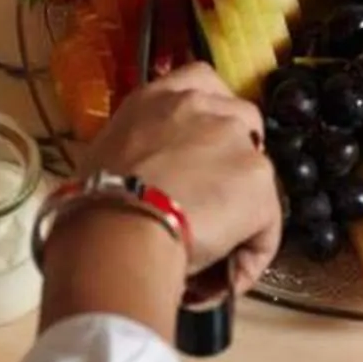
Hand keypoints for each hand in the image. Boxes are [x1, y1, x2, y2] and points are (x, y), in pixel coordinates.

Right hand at [82, 63, 281, 297]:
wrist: (117, 226)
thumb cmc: (95, 202)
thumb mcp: (106, 155)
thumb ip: (138, 153)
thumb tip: (143, 185)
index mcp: (160, 97)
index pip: (201, 81)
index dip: (213, 115)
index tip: (206, 147)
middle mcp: (203, 105)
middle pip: (243, 125)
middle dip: (234, 163)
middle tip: (209, 205)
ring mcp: (236, 140)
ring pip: (256, 182)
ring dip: (241, 214)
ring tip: (215, 254)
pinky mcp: (259, 179)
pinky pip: (266, 227)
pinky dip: (251, 255)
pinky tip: (226, 280)